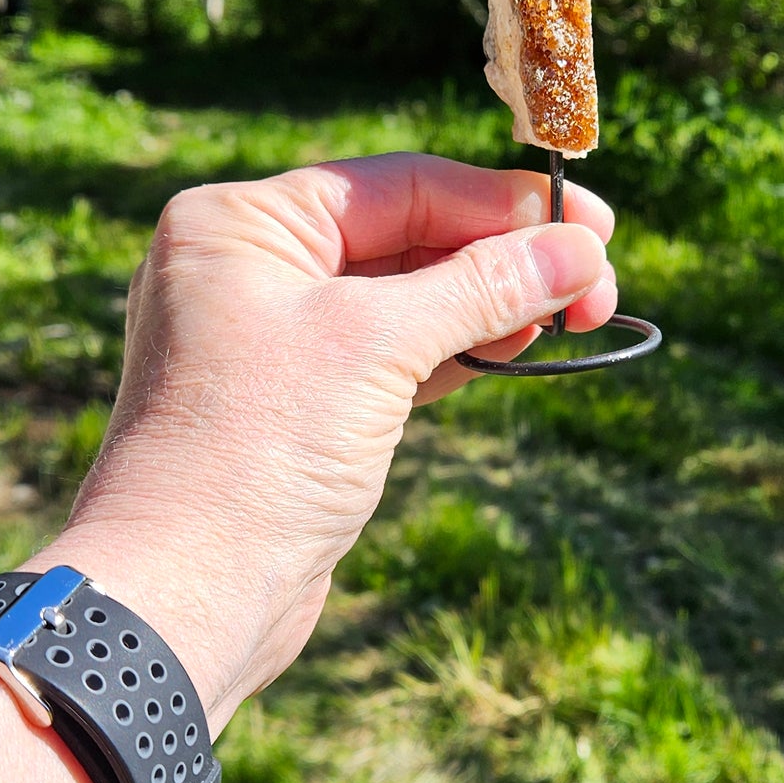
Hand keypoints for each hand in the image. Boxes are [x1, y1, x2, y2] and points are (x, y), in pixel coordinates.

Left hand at [30, 156, 615, 731]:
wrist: (185, 596)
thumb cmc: (255, 453)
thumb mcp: (378, 346)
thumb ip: (482, 286)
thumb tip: (580, 246)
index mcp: (241, 224)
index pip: (399, 185)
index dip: (504, 202)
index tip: (596, 223)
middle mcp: (249, 269)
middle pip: (407, 235)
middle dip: (505, 255)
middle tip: (598, 282)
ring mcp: (272, 341)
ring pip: (406, 298)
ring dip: (490, 303)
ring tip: (576, 313)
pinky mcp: (299, 408)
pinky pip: (392, 355)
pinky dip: (456, 350)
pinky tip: (517, 347)